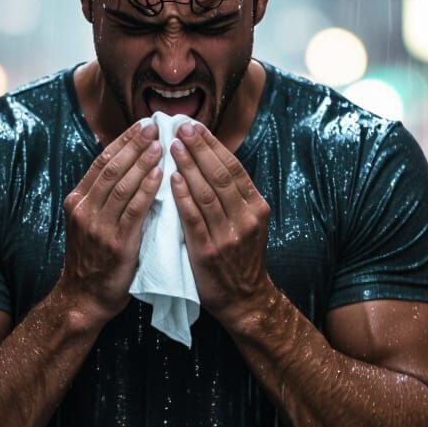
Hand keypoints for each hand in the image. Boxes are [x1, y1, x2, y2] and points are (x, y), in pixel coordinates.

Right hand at [59, 122, 162, 324]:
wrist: (84, 298)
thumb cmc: (95, 261)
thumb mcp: (92, 224)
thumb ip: (106, 199)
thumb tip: (131, 169)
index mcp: (78, 201)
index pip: (102, 161)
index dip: (123, 141)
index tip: (142, 125)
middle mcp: (85, 209)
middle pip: (112, 167)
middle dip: (134, 144)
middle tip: (155, 125)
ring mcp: (99, 226)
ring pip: (122, 184)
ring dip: (143, 161)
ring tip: (162, 144)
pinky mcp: (116, 243)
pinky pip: (134, 210)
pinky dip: (147, 189)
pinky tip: (161, 175)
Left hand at [169, 122, 274, 326]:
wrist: (244, 299)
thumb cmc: (239, 258)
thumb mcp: (247, 223)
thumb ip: (233, 196)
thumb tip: (209, 160)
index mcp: (256, 206)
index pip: (233, 167)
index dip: (212, 145)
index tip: (195, 126)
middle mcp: (246, 217)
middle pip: (220, 174)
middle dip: (199, 147)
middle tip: (180, 127)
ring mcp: (228, 235)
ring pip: (206, 192)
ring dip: (187, 166)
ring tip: (171, 146)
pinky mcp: (208, 251)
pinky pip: (193, 217)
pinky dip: (182, 195)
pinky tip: (171, 179)